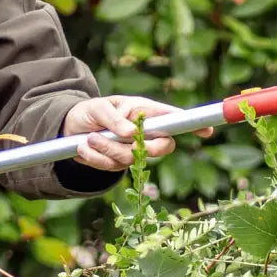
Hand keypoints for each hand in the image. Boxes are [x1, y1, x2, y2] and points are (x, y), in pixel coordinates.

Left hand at [62, 95, 214, 172]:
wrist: (70, 128)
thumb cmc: (89, 112)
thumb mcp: (98, 108)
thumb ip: (114, 119)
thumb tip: (131, 134)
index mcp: (145, 112)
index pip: (174, 120)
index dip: (192, 125)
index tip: (206, 131)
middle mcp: (144, 133)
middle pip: (161, 147)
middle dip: (141, 147)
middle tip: (119, 137)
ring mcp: (133, 151)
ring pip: (131, 159)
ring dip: (106, 149)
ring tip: (88, 139)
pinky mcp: (118, 164)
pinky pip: (112, 168)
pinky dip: (95, 158)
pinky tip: (82, 149)